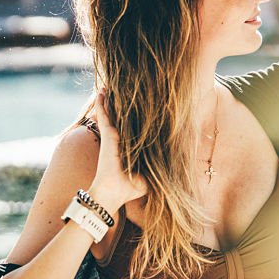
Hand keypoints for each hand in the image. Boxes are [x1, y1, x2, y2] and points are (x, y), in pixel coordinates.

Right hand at [89, 90, 147, 208]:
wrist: (114, 192)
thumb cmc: (131, 187)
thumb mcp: (149, 175)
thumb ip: (158, 167)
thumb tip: (176, 163)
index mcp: (130, 146)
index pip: (134, 127)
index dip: (138, 116)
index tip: (145, 103)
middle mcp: (121, 139)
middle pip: (122, 116)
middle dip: (121, 103)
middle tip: (124, 87)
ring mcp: (113, 135)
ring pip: (112, 112)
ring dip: (110, 100)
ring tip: (109, 85)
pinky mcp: (108, 134)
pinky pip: (104, 115)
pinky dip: (103, 104)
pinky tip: (102, 92)